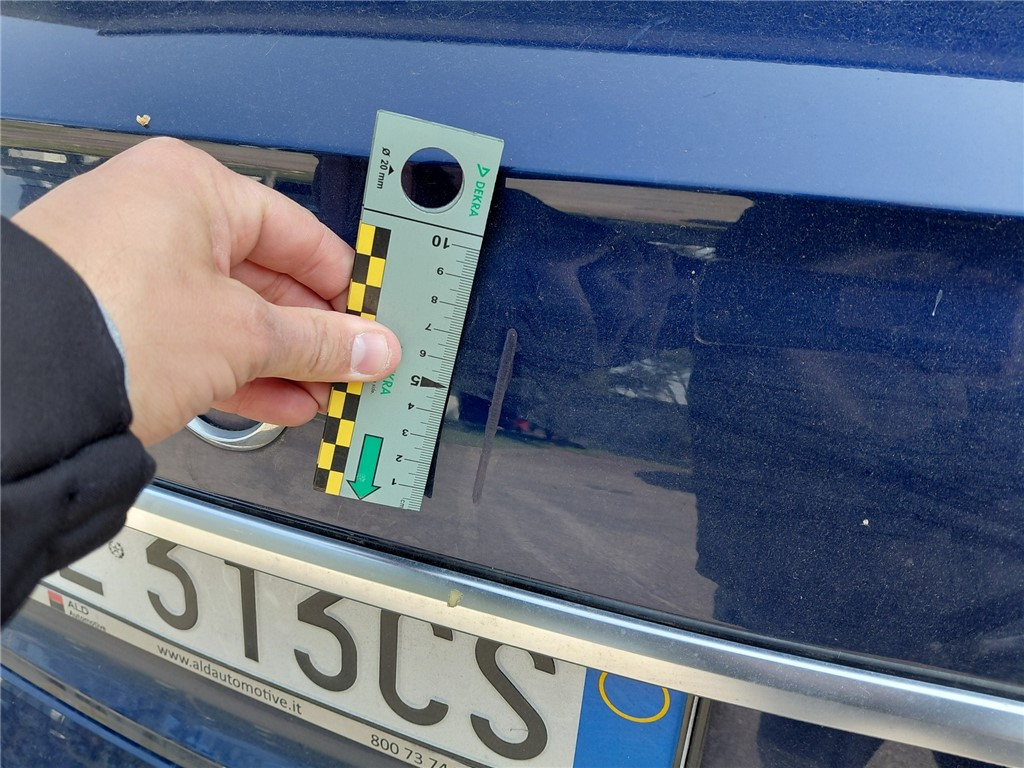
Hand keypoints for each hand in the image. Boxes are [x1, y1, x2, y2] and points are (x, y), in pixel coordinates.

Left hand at [13, 137, 400, 445]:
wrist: (13, 389)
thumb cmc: (103, 322)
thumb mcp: (241, 332)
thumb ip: (319, 340)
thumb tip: (369, 346)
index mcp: (193, 188)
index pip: (301, 234)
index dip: (347, 286)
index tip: (373, 321)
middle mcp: (159, 218)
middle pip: (267, 277)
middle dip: (315, 333)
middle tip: (354, 364)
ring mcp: (133, 270)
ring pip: (232, 315)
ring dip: (284, 360)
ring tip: (324, 392)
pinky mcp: (117, 320)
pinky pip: (198, 339)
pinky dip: (241, 371)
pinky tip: (281, 401)